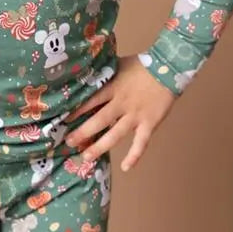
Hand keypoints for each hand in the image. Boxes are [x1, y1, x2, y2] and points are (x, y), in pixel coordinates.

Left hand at [64, 55, 176, 171]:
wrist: (168, 68)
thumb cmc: (142, 65)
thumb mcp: (118, 64)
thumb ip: (104, 71)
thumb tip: (86, 70)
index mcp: (113, 88)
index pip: (90, 101)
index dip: (77, 112)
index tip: (64, 120)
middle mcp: (122, 104)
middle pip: (99, 121)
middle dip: (82, 132)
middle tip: (69, 142)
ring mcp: (136, 116)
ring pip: (115, 135)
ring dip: (100, 147)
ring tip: (86, 157)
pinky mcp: (149, 124)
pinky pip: (141, 143)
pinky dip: (134, 156)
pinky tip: (125, 167)